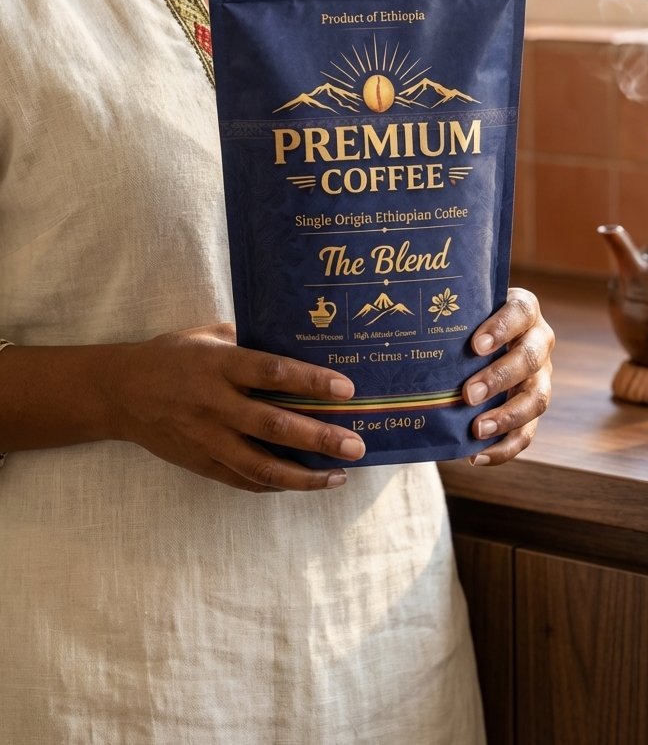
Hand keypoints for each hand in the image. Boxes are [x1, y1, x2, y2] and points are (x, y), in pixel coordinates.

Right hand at [109, 323, 364, 493]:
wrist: (120, 393)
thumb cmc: (169, 356)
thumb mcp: (205, 335)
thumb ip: (247, 338)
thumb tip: (293, 337)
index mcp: (219, 365)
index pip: (272, 373)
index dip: (310, 380)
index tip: (346, 389)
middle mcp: (216, 404)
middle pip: (274, 424)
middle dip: (319, 437)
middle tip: (355, 444)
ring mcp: (208, 438)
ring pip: (261, 464)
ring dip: (304, 474)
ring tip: (339, 475)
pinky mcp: (201, 463)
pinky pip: (243, 479)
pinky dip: (275, 484)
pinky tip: (303, 483)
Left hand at [462, 288, 553, 464]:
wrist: (476, 342)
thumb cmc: (464, 322)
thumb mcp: (462, 313)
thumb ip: (448, 316)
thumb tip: (402, 326)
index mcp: (524, 310)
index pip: (520, 312)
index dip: (502, 328)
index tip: (475, 345)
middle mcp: (538, 341)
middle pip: (530, 358)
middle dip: (500, 377)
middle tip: (468, 393)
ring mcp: (541, 376)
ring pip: (537, 398)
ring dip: (507, 417)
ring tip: (477, 430)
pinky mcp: (533, 406)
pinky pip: (528, 432)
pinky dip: (504, 447)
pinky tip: (477, 456)